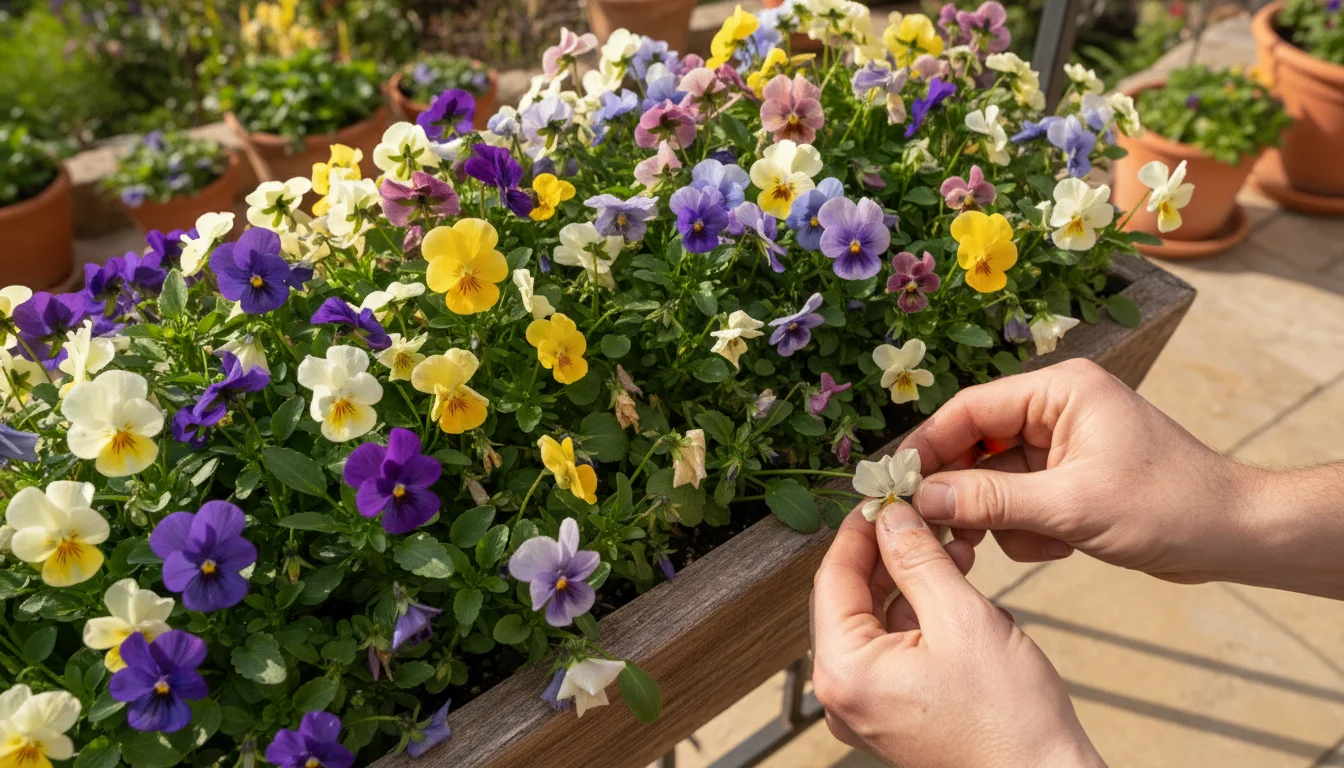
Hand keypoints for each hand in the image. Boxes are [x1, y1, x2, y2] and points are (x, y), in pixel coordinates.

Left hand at [811, 502, 1103, 767]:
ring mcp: (867, 707)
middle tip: (919, 512)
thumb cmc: (1009, 720)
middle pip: (850, 598)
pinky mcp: (894, 711)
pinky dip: (920, 612)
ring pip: (876, 620)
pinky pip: (894, 647)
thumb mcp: (961, 617)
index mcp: (844, 672)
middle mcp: (843, 694)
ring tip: (951, 543)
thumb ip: (917, 559)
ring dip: (910, 578)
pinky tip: (954, 582)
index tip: (882, 496)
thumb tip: (892, 516)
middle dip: (889, 552)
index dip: (860, 530)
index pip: (833, 578)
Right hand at [901, 358, 1257, 584]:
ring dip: (1005, 518)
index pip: (969, 409)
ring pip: (992, 480)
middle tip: (947, 531)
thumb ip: (991, 500)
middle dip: (967, 492)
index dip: (928, 446)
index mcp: (1059, 389)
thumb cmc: (1169, 506)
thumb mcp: (1071, 506)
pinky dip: (1028, 529)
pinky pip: (1017, 500)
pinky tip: (1062, 544)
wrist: (1234, 536)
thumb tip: (923, 500)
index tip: (896, 484)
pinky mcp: (1067, 478)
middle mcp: (1055, 408)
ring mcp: (1061, 444)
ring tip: (1043, 540)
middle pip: (974, 445)